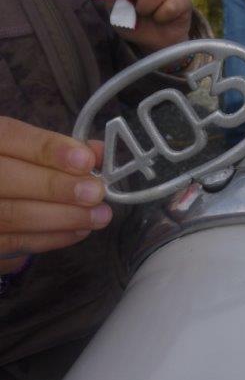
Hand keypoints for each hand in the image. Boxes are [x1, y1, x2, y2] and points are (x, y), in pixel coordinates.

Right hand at [0, 117, 111, 274]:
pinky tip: (80, 230)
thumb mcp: (32, 151)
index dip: (49, 149)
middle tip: (96, 193)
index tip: (86, 160)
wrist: (0, 200)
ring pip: (14, 214)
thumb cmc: (20, 171)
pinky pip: (16, 242)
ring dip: (64, 216)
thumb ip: (64, 149)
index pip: (11, 136)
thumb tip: (99, 153)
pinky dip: (53, 237)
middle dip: (58, 187)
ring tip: (99, 215)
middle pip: (9, 178)